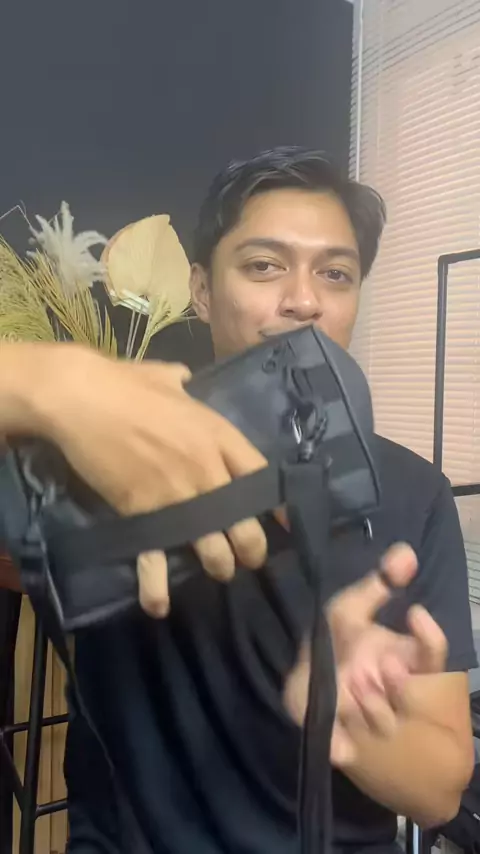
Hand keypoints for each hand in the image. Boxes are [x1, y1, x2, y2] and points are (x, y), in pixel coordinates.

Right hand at [7, 344, 268, 616]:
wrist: (82, 398)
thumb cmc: (125, 383)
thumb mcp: (165, 378)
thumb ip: (181, 384)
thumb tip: (183, 378)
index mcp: (219, 435)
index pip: (263, 477)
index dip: (277, 506)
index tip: (285, 523)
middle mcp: (209, 470)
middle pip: (246, 524)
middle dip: (251, 548)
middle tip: (248, 557)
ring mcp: (179, 496)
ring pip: (213, 548)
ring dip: (217, 566)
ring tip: (216, 572)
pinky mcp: (145, 514)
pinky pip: (157, 559)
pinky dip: (157, 587)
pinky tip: (159, 606)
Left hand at [284, 544, 447, 764]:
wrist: (311, 692)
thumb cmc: (337, 645)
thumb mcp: (350, 611)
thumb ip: (377, 584)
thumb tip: (406, 552)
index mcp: (403, 660)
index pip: (431, 654)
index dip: (429, 638)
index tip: (415, 615)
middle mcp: (394, 693)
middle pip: (405, 690)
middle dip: (389, 682)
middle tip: (373, 669)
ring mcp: (372, 722)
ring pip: (379, 719)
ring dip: (363, 705)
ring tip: (348, 693)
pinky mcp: (345, 747)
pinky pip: (346, 748)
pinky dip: (340, 742)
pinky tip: (337, 740)